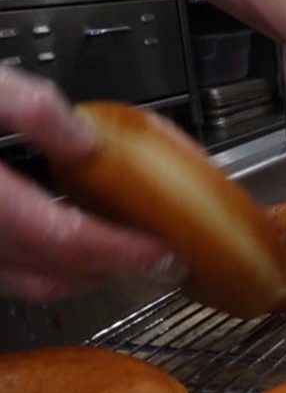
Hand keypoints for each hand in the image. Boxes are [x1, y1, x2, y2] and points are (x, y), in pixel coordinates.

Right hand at [0, 66, 176, 300]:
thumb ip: (28, 107)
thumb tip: (84, 140)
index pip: (61, 237)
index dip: (120, 250)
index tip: (162, 250)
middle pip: (51, 272)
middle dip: (112, 270)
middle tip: (159, 260)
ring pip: (26, 285)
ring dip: (81, 276)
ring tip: (123, 254)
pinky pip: (3, 277)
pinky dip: (44, 270)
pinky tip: (68, 246)